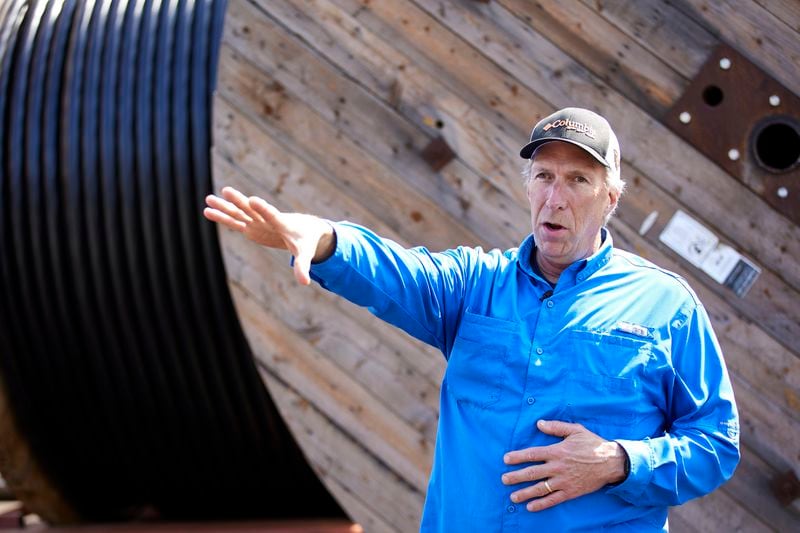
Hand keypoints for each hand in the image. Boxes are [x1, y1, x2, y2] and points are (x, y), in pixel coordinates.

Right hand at [203, 186, 335, 284]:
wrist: (304, 229)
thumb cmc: (306, 241)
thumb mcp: (305, 254)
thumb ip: (302, 266)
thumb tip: (304, 282)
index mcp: (282, 223)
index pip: (272, 215)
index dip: (263, 209)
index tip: (252, 200)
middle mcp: (267, 220)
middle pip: (251, 210)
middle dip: (240, 201)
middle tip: (227, 191)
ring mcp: (257, 222)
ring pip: (239, 213)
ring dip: (225, 207)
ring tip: (208, 199)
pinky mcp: (251, 227)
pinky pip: (235, 221)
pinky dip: (222, 217)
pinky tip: (208, 211)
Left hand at [501, 420, 626, 511]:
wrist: (611, 462)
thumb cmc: (592, 444)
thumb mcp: (575, 430)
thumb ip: (556, 427)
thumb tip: (539, 423)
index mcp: (557, 451)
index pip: (532, 454)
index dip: (517, 457)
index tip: (506, 459)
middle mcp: (558, 467)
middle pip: (532, 473)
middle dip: (516, 476)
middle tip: (504, 479)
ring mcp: (564, 481)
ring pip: (540, 488)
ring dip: (525, 493)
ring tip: (512, 497)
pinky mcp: (571, 492)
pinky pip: (553, 499)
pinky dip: (541, 504)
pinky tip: (530, 507)